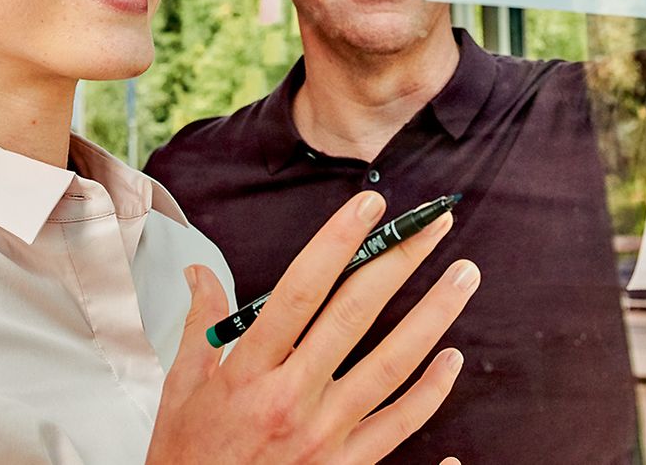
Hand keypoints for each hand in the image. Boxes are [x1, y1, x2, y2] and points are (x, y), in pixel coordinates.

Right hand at [147, 191, 478, 463]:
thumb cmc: (187, 458)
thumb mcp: (180, 390)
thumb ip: (200, 325)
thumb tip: (198, 272)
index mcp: (247, 371)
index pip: (300, 289)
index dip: (338, 241)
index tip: (371, 205)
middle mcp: (290, 399)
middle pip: (355, 315)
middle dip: (399, 261)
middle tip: (435, 223)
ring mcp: (324, 436)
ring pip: (392, 365)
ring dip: (434, 315)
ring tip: (465, 275)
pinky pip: (400, 425)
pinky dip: (431, 392)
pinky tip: (453, 358)